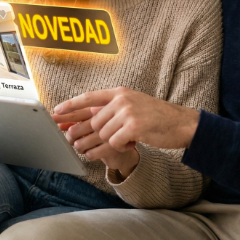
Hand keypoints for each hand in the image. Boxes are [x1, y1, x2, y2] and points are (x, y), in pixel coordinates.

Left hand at [54, 87, 200, 151]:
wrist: (181, 123)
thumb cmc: (156, 117)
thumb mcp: (134, 106)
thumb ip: (112, 110)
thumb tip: (89, 120)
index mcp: (120, 92)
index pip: (89, 97)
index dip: (71, 105)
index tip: (57, 111)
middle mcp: (121, 99)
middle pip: (94, 122)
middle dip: (88, 135)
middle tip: (78, 143)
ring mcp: (127, 112)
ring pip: (103, 134)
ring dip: (111, 142)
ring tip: (122, 142)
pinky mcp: (134, 126)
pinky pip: (114, 143)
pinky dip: (121, 147)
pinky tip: (132, 143)